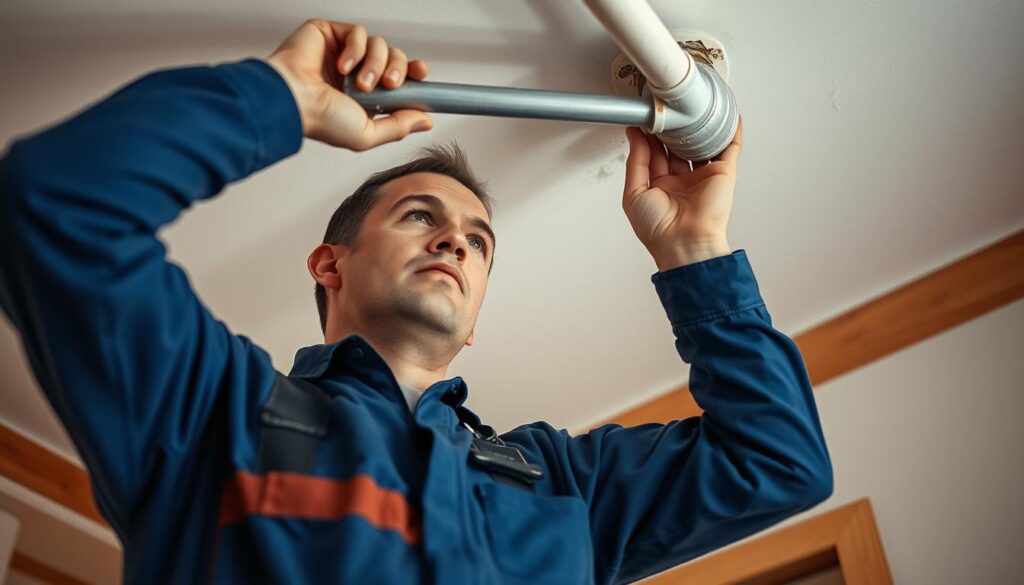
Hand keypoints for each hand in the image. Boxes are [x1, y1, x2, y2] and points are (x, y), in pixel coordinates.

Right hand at [266, 19, 432, 150]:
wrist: (294, 100)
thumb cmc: (320, 120)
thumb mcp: (366, 134)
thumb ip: (398, 126)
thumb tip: (426, 121)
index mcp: (366, 96)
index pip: (398, 77)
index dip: (413, 73)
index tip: (421, 75)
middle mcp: (356, 73)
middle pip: (394, 58)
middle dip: (398, 70)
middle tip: (388, 85)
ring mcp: (344, 53)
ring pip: (380, 44)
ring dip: (376, 64)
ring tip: (360, 82)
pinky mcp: (331, 34)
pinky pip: (359, 33)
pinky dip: (355, 49)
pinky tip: (342, 65)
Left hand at [622, 117, 742, 270]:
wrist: (684, 243)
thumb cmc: (658, 229)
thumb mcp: (634, 193)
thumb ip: (635, 161)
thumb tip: (634, 134)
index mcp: (660, 186)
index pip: (654, 153)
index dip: (649, 136)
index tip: (644, 117)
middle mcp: (682, 180)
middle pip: (676, 146)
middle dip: (671, 128)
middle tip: (663, 109)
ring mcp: (703, 176)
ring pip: (701, 144)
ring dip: (697, 127)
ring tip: (687, 107)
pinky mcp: (723, 174)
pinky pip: (729, 148)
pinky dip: (730, 132)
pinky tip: (726, 114)